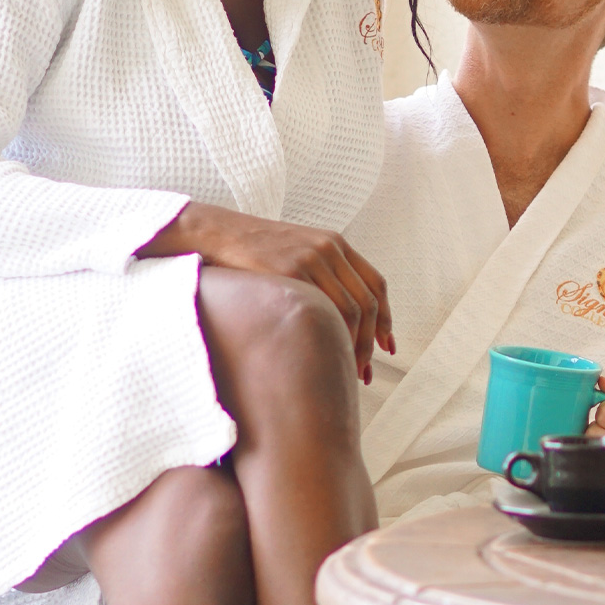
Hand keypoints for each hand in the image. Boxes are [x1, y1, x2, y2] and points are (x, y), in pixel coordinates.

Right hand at [153, 201, 394, 376]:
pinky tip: (324, 354)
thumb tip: (338, 318)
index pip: (376, 284)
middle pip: (367, 302)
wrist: (216, 233)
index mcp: (335, 243)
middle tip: (365, 371)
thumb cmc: (252, 252)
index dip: (387, 319)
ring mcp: (310, 259)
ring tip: (346, 370)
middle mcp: (328, 249)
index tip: (387, 347)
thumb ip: (321, 274)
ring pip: (350, 310)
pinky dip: (330, 336)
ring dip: (354, 345)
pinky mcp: (288, 271)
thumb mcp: (296, 252)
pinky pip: (321, 310)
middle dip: (371, 342)